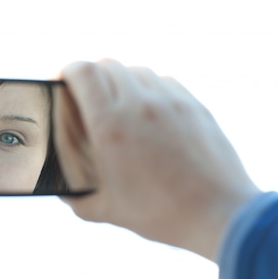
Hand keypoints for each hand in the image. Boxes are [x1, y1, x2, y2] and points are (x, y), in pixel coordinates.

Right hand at [54, 59, 260, 260]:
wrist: (218, 214)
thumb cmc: (159, 214)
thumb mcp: (104, 209)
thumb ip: (73, 194)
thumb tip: (59, 184)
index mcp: (111, 126)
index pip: (82, 72)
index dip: (66, 70)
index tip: (62, 82)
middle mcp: (140, 104)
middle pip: (107, 64)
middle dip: (90, 75)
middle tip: (85, 96)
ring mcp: (171, 100)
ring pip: (136, 70)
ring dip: (120, 80)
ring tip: (117, 103)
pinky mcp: (194, 104)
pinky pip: (163, 81)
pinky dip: (148, 88)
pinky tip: (148, 111)